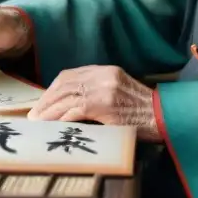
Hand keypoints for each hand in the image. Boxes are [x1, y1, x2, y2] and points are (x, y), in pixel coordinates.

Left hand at [27, 65, 160, 142]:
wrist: (163, 117)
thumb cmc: (142, 111)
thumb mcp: (119, 92)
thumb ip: (98, 92)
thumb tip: (71, 105)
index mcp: (106, 70)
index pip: (70, 75)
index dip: (53, 88)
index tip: (43, 101)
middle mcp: (103, 75)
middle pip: (64, 84)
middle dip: (46, 100)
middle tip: (34, 114)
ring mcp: (103, 89)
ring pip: (66, 98)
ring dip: (48, 111)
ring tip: (38, 123)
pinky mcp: (102, 105)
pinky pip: (73, 111)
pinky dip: (60, 119)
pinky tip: (53, 127)